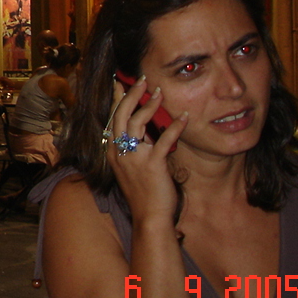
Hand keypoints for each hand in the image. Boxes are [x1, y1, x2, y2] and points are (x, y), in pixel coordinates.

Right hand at [105, 77, 187, 225]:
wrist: (149, 217)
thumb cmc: (143, 195)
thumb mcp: (131, 169)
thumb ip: (134, 149)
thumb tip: (144, 133)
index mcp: (113, 152)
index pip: (112, 119)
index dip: (117, 99)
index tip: (120, 82)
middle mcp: (120, 152)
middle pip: (121, 115)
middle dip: (131, 94)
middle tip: (142, 80)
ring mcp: (134, 157)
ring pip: (138, 122)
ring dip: (150, 104)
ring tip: (159, 92)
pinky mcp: (152, 164)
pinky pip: (164, 139)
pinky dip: (175, 127)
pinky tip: (184, 117)